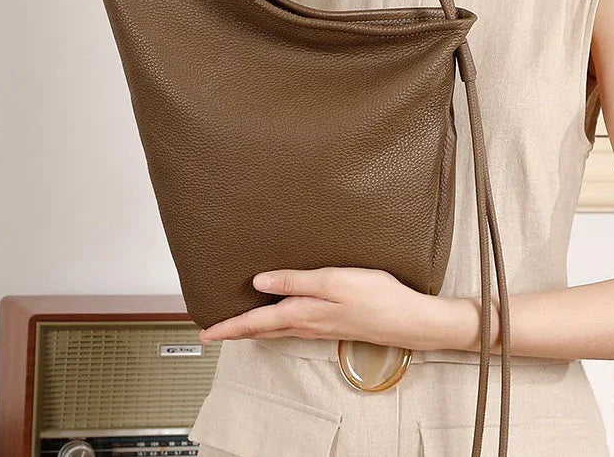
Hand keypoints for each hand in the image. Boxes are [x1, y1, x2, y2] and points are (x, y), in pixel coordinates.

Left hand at [197, 266, 439, 351]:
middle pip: (261, 331)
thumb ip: (295, 281)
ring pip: (276, 330)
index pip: (255, 323)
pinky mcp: (331, 324)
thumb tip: (258, 281)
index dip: (228, 327)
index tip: (205, 333)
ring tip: (237, 324)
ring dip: (253, 328)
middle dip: (235, 331)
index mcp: (301, 313)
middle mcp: (306, 325)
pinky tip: (278, 316)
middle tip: (212, 332)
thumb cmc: (374, 296)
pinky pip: (292, 327)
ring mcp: (319, 327)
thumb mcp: (332, 280)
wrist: (407, 319)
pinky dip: (274, 324)